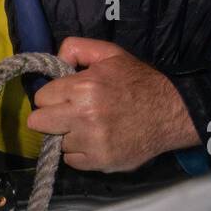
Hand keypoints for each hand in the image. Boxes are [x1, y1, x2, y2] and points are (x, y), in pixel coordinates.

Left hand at [27, 37, 199, 171]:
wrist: (172, 112)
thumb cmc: (139, 81)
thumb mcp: (110, 54)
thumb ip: (77, 48)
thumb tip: (54, 60)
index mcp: (83, 88)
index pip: (41, 97)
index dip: (51, 96)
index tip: (63, 97)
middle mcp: (83, 117)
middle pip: (38, 124)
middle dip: (49, 117)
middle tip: (66, 114)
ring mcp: (91, 143)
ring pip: (57, 142)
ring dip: (68, 135)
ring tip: (88, 127)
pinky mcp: (99, 162)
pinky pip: (71, 160)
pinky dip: (80, 152)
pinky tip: (95, 141)